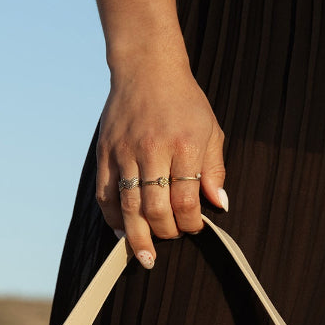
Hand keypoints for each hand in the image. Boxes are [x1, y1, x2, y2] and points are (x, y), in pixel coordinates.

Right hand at [95, 59, 227, 268]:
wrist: (147, 67)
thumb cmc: (183, 103)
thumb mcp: (210, 131)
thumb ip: (214, 170)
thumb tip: (219, 205)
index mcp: (183, 144)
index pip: (185, 199)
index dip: (190, 222)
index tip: (194, 227)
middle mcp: (152, 148)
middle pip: (155, 208)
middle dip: (165, 233)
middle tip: (170, 238)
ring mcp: (125, 151)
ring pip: (129, 206)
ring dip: (138, 237)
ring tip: (145, 257)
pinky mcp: (105, 152)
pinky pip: (106, 194)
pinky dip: (113, 218)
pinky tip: (122, 232)